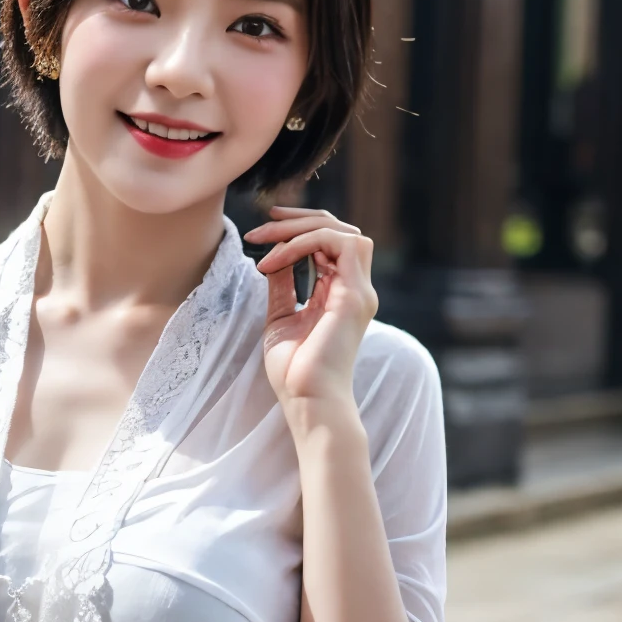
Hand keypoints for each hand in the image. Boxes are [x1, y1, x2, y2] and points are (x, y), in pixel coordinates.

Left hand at [244, 206, 378, 414]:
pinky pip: (337, 245)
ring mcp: (359, 291)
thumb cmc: (294, 372)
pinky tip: (273, 260)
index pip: (330, 245)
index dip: (299, 230)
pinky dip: (302, 243)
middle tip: (262, 224)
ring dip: (299, 228)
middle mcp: (355, 289)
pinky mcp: (354, 295)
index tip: (263, 231)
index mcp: (340, 294)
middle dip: (299, 220)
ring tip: (263, 239)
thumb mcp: (280, 318)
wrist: (307, 401)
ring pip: (342, 232)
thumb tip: (272, 258)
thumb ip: (282, 286)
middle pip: (340, 231)